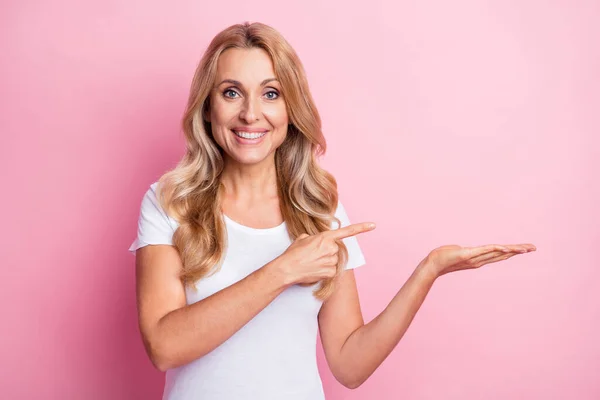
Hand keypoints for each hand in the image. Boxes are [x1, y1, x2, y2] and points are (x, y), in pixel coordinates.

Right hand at [272, 222, 376, 286]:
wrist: (287, 269)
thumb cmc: (293, 254)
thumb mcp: (303, 238)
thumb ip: (316, 238)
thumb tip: (319, 243)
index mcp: (325, 237)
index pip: (347, 231)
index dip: (361, 228)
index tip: (373, 225)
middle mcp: (331, 248)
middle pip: (335, 249)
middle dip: (326, 252)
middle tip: (312, 255)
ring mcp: (332, 261)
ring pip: (333, 260)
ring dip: (325, 262)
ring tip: (311, 263)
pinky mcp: (330, 272)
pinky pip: (331, 270)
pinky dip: (324, 271)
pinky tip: (314, 270)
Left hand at [421, 243, 536, 278]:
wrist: (432, 264)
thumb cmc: (442, 258)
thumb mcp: (457, 252)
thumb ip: (463, 251)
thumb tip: (463, 249)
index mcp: (479, 259)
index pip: (499, 254)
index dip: (512, 252)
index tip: (525, 249)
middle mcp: (480, 260)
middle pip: (503, 254)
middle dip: (519, 251)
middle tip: (534, 248)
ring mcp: (475, 258)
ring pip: (498, 253)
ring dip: (513, 250)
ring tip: (526, 249)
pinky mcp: (469, 254)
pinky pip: (485, 251)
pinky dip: (497, 249)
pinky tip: (507, 248)